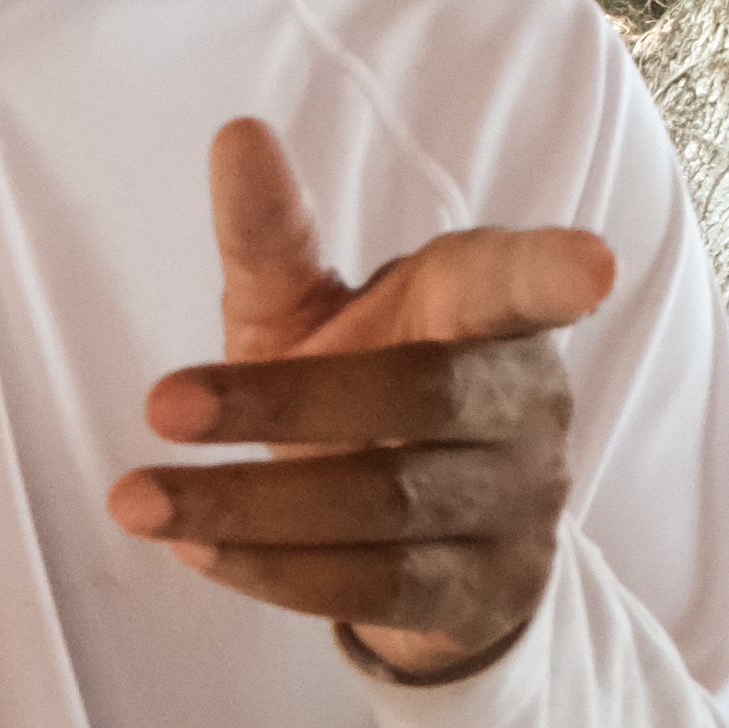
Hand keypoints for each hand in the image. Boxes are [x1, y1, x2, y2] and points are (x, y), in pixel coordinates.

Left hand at [104, 119, 614, 675]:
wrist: (420, 545)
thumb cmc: (358, 393)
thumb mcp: (309, 314)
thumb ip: (272, 237)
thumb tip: (235, 134)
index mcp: (485, 309)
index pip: (520, 284)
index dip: (552, 272)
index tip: (592, 266)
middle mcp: (525, 402)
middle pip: (418, 395)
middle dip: (281, 403)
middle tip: (158, 404)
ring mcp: (520, 503)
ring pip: (386, 504)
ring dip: (249, 506)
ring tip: (136, 500)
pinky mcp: (490, 593)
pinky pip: (380, 586)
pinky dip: (277, 571)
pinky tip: (196, 551)